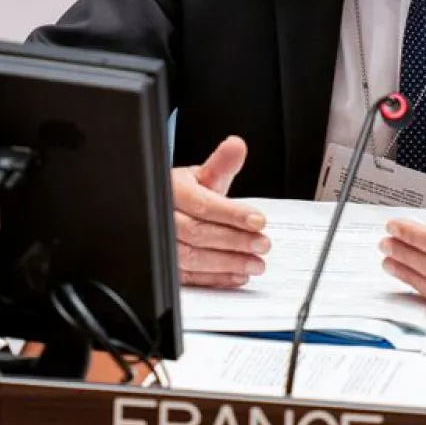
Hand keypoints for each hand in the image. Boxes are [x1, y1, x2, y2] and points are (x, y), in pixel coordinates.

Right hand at [172, 136, 269, 288]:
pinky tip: (238, 275)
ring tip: (256, 263)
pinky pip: (191, 277)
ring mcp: (163, 245)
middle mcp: (164, 218)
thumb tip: (236, 146)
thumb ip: (222, 164)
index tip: (258, 221)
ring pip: (192, 258)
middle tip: (262, 244)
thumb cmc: (186, 193)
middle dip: (234, 241)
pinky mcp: (168, 266)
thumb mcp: (204, 176)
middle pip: (197, 233)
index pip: (202, 204)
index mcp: (172, 190)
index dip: (232, 214)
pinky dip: (217, 278)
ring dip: (229, 263)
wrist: (167, 210)